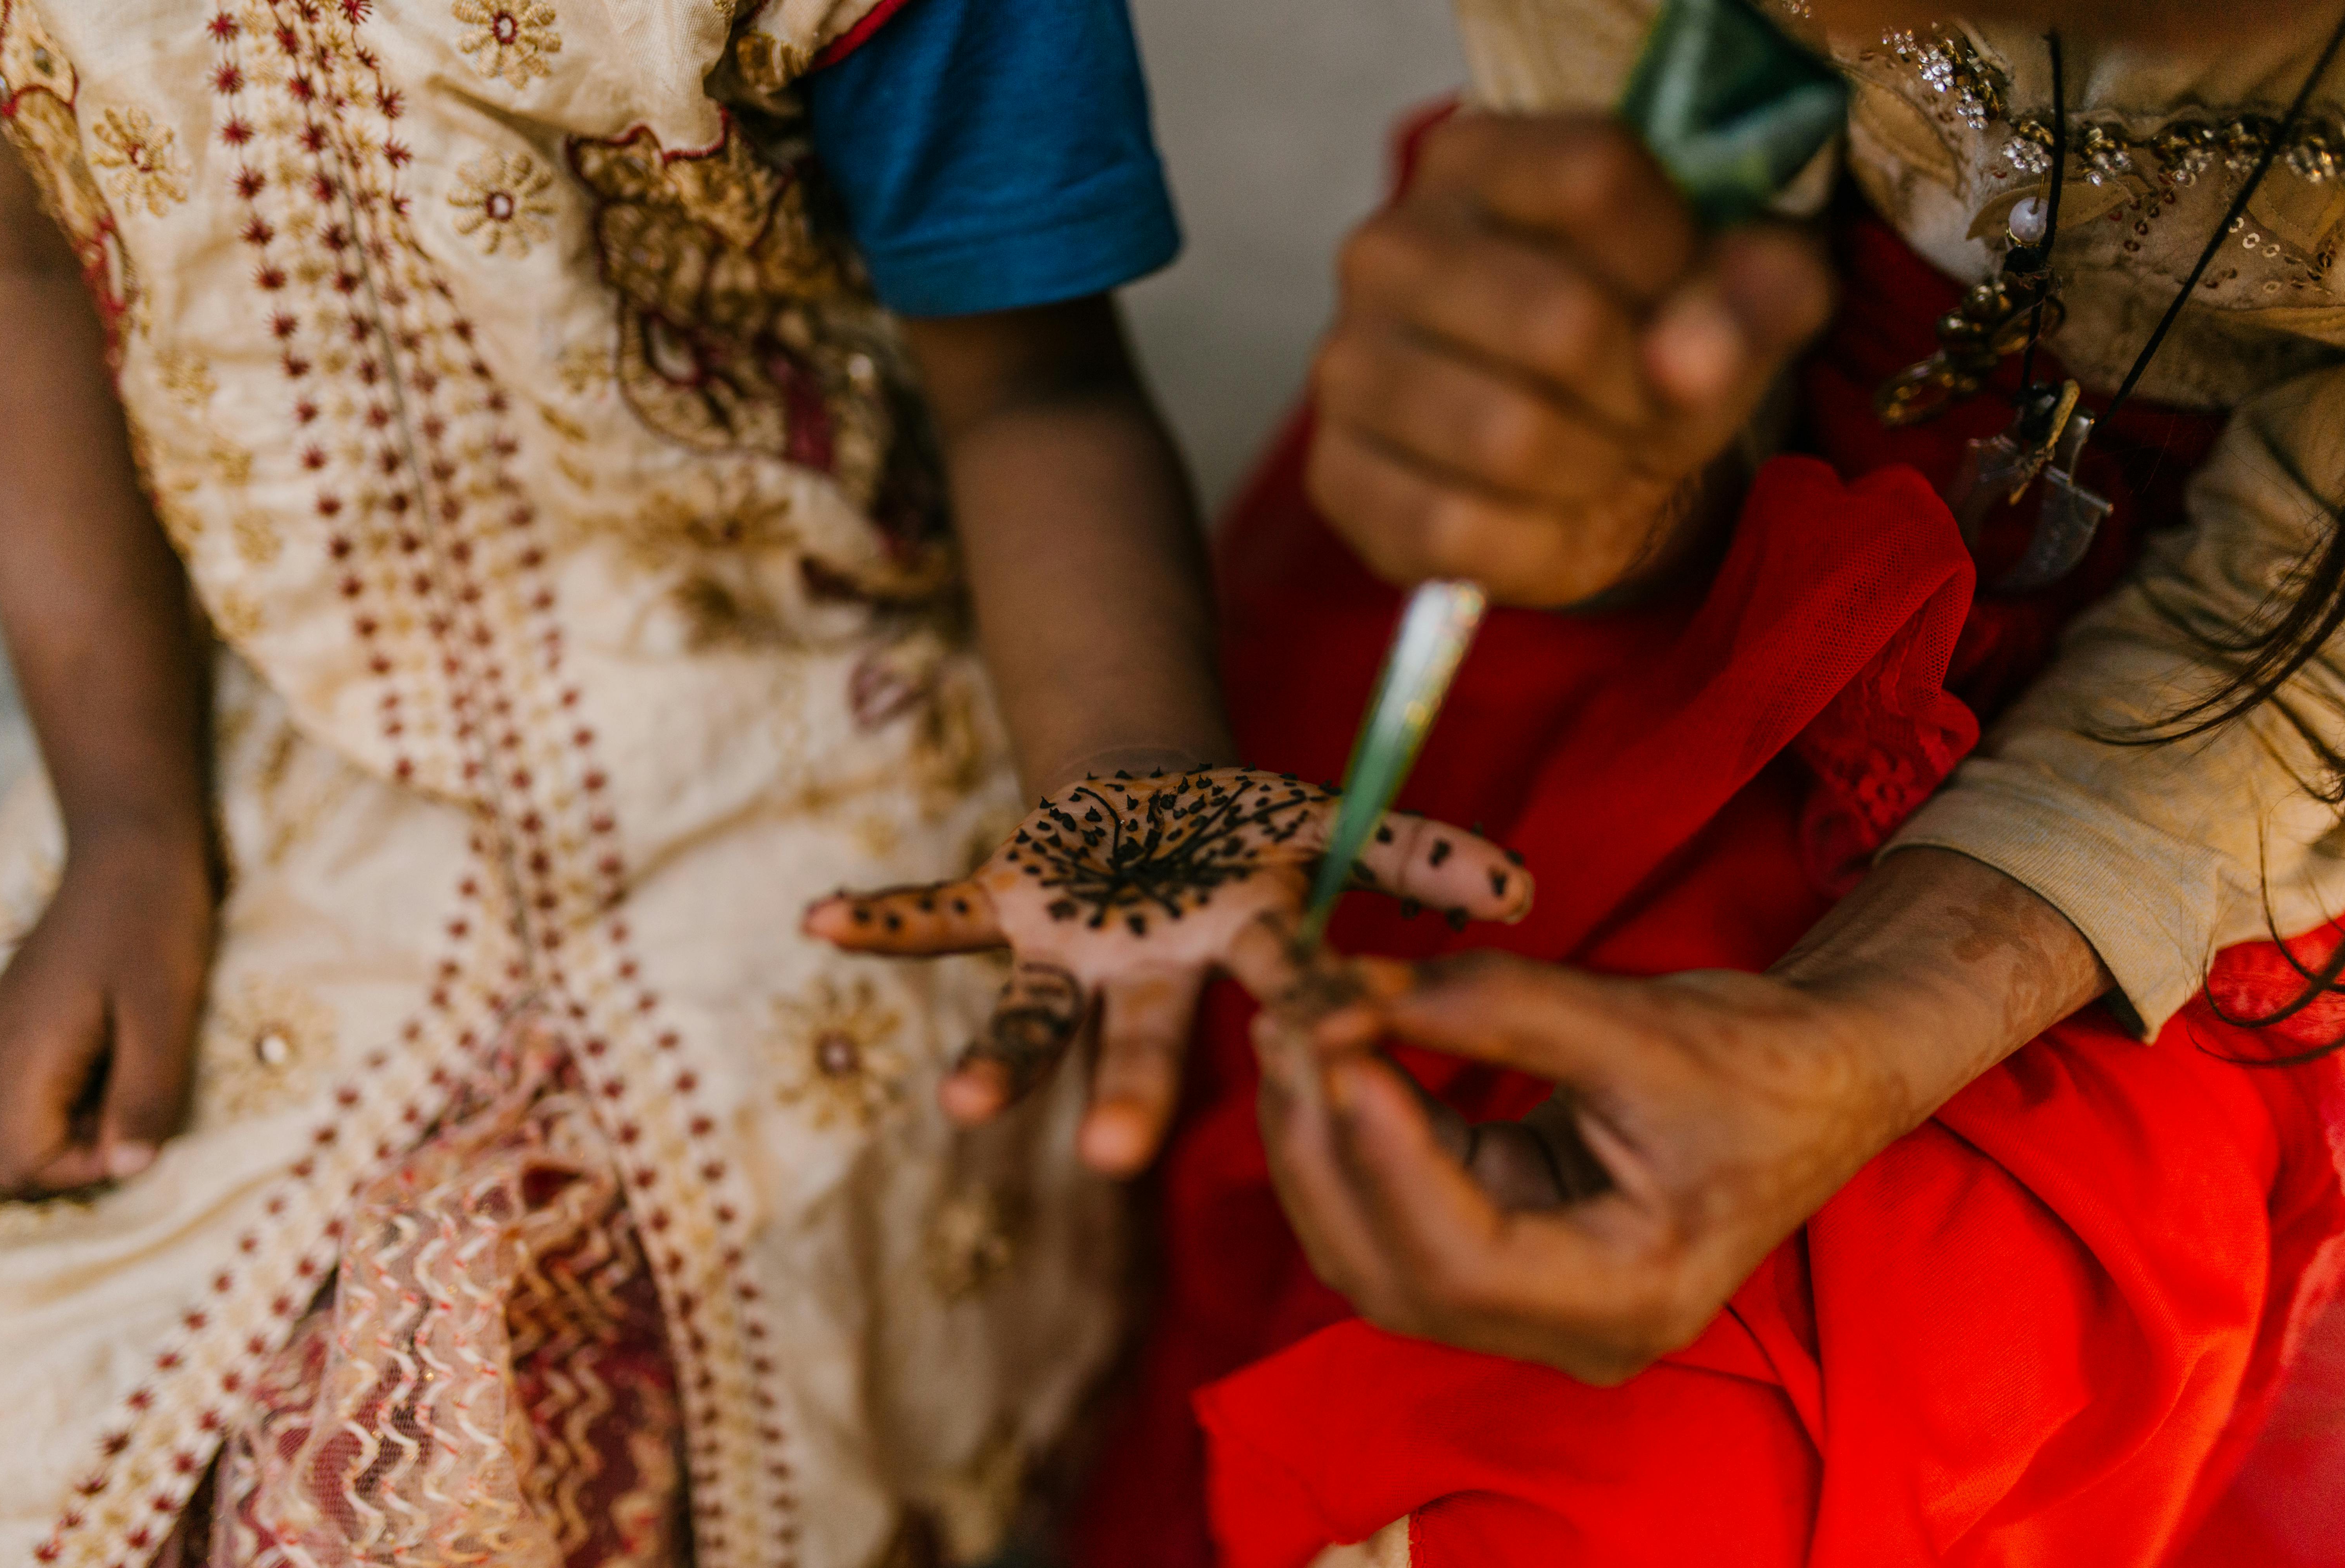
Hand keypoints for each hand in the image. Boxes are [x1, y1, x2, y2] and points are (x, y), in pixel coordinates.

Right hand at [0, 827, 214, 1193]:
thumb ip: (145, 1096)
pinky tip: (103, 1062)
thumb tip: (130, 1169)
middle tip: (127, 1108)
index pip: (22, 1166)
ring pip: (9, 1129)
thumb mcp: (167, 1013)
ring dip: (67, 1129)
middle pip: (4, 1160)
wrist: (129, 854)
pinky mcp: (12, 1027)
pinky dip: (61, 1098)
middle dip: (69, 1158)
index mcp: (20, 1057)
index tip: (139, 1128)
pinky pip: (18, 1091)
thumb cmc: (154, 924)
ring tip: (117, 1082)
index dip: (89, 1169)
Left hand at [804, 766, 1531, 1174]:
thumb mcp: (1336, 824)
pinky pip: (942, 916)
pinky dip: (886, 918)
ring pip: (1036, 1014)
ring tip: (957, 1113)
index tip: (1325, 1058)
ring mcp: (1077, 947)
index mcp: (1244, 949)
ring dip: (999, 1064)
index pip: (1288, 994)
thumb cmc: (1248, 831)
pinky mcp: (1010, 902)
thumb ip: (1422, 853)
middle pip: (1147, 1043)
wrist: (1155, 803)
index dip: (1311, 1021)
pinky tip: (822, 920)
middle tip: (1109, 1163)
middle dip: (1131, 1099)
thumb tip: (1521, 891)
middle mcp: (1156, 971)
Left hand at [1256, 850, 2107, 1383]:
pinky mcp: (1500, 1251)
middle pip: (1393, 1273)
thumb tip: (1349, 989)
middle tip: (1282, 1021)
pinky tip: (1329, 1050)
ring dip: (1317, 1140)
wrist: (1821, 1078)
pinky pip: (1393, 1211)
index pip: (1464, 1262)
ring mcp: (1530, 1302)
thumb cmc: (1762, 1060)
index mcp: (1630, 1297)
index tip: (1332, 1050)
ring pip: (1372, 1250)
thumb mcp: (1641, 1022)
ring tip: (1289, 1026)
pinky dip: (1351, 1133)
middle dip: (1321, 1145)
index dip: (1383, 1158)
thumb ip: (1497, 1007)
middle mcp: (1572, 1328)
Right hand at [1308, 111, 1834, 606]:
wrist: (1575, 461)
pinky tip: (1545, 517)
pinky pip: (1454, 527)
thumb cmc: (1650, 349)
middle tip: (1651, 413)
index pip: (1593, 177)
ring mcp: (1345, 363)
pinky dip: (1533, 542)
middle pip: (1559, 320)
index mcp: (1478, 157)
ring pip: (1508, 437)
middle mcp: (1387, 246)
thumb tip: (1694, 359)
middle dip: (1644, 395)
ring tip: (1602, 462)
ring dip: (1594, 471)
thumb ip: (1756, 294)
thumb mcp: (1741, 296)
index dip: (1673, 263)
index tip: (1692, 308)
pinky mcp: (1336, 477)